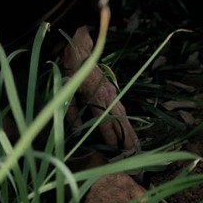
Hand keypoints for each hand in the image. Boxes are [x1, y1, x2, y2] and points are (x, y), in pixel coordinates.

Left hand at [62, 26, 138, 153]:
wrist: (80, 53)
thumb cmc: (72, 73)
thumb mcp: (68, 93)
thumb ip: (72, 113)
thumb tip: (77, 130)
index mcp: (96, 98)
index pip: (105, 121)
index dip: (110, 135)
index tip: (115, 148)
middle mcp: (108, 96)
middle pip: (120, 118)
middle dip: (127, 135)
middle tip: (133, 149)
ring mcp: (112, 92)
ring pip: (122, 112)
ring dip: (129, 127)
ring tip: (134, 141)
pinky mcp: (112, 89)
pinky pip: (121, 106)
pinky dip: (125, 117)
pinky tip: (127, 124)